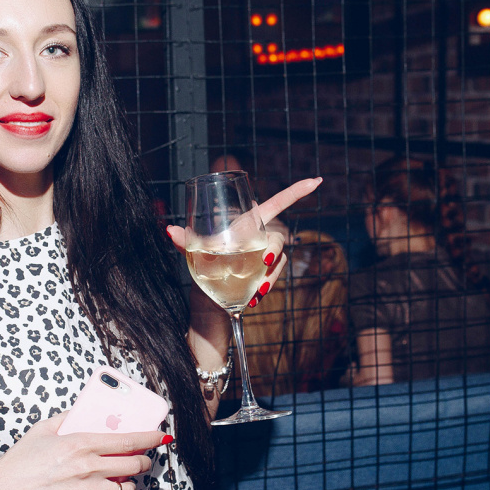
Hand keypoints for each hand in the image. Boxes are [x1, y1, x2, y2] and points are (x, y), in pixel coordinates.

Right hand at [0, 411, 167, 489]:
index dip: (150, 438)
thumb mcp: (43, 429)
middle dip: (143, 463)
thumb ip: (66, 418)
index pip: (128, 440)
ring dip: (129, 486)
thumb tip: (79, 412)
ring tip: (123, 482)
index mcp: (83, 443)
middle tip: (141, 461)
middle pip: (134, 466)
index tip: (162, 437)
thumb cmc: (21, 459)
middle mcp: (90, 466)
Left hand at [167, 176, 321, 307]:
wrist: (207, 308)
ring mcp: (265, 258)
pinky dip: (264, 288)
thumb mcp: (192, 257)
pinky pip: (273, 278)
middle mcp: (260, 238)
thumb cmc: (202, 274)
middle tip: (264, 263)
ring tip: (255, 292)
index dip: (296, 192)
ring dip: (269, 276)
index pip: (275, 204)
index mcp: (247, 224)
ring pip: (279, 261)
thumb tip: (171, 230)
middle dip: (275, 250)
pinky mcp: (266, 277)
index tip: (317, 180)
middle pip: (279, 237)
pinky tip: (252, 299)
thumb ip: (186, 242)